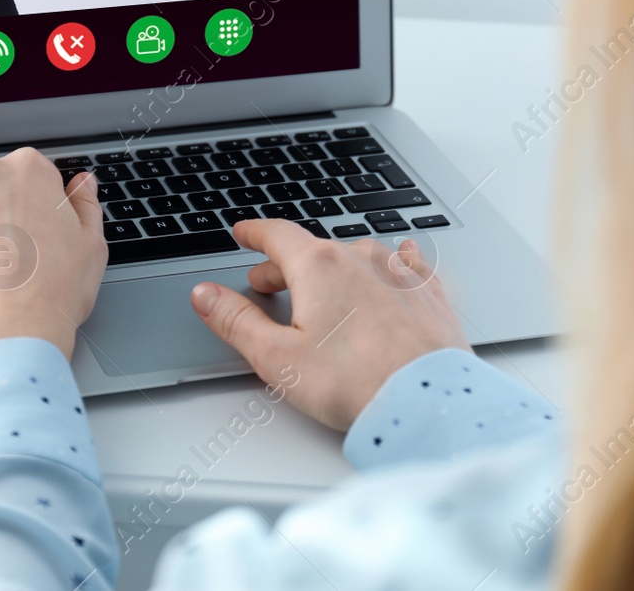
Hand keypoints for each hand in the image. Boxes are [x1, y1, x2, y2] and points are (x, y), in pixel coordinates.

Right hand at [191, 221, 468, 432]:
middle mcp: (360, 259)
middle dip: (286, 264)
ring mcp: (398, 273)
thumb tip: (205, 296)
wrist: (427, 401)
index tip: (244, 233)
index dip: (255, 234)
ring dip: (333, 268)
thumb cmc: (355, 383)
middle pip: (313, 250)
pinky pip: (406, 264)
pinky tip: (398, 259)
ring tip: (323, 287)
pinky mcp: (428, 294)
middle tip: (268, 281)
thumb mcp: (276, 357)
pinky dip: (391, 263)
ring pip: (357, 256)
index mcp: (319, 267)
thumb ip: (236, 321)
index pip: (277, 235)